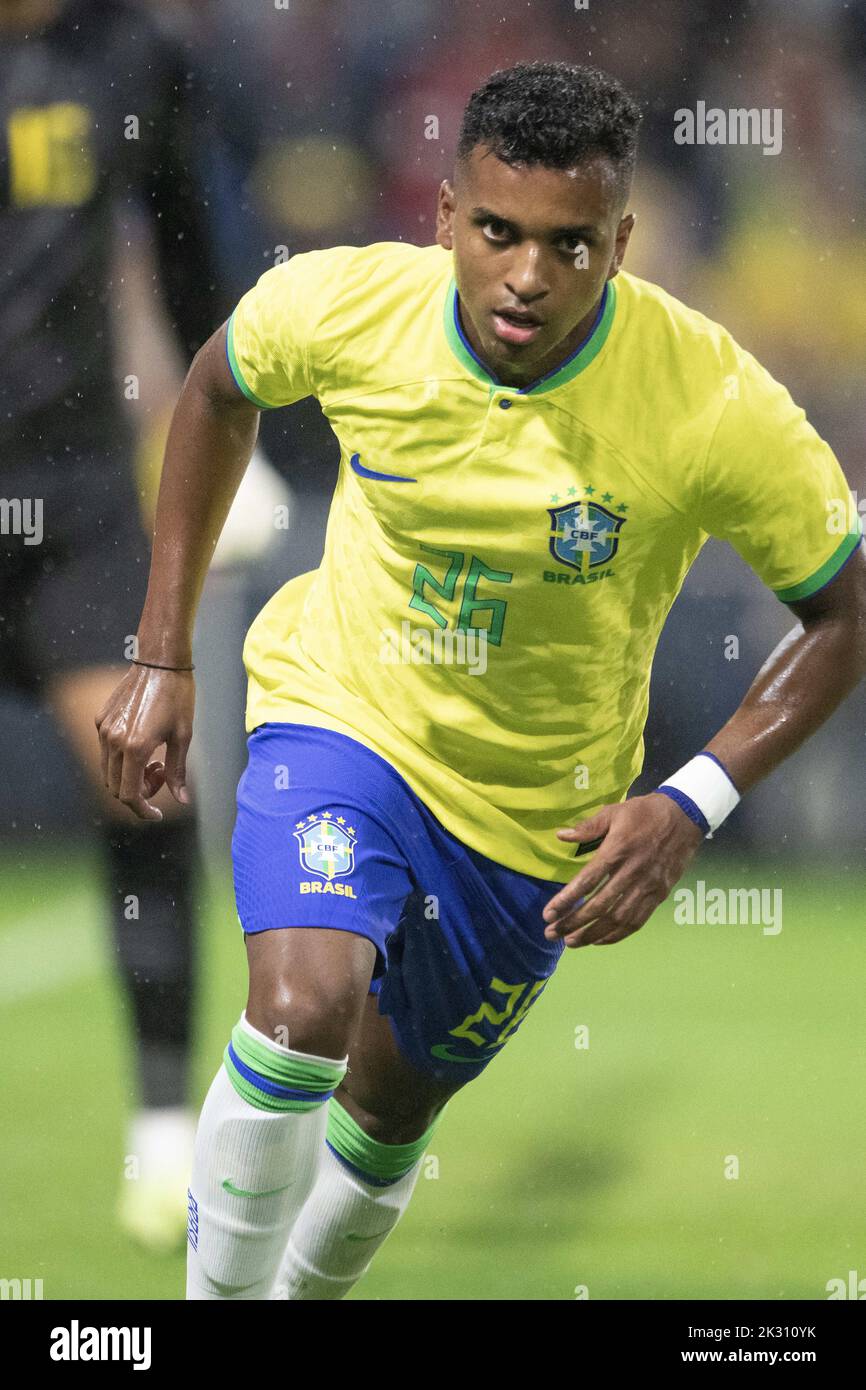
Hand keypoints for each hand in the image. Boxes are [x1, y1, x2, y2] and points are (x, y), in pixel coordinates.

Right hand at [94, 664, 194, 820]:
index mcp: (135, 748)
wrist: (160, 662)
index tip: (157, 814)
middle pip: (116, 787)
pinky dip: (122, 760)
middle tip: (161, 776)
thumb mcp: (184, 736)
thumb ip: (177, 772)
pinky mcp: (101, 720)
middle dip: (139, 793)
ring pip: (109, 771)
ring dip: (130, 776)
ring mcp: (104, 730)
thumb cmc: (178, 697)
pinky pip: (106, 752)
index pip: (130, 795)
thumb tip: (181, 799)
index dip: (143, 810)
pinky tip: (143, 745)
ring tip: (154, 760)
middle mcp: (113, 741)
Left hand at [543, 792, 703, 948]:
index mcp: (617, 850)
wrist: (684, 817)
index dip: (566, 900)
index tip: (548, 914)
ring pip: (617, 919)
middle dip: (572, 923)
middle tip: (552, 933)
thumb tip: (561, 835)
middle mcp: (632, 873)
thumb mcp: (613, 812)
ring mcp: (647, 886)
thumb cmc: (644, 813)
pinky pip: (637, 921)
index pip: (587, 881)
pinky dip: (617, 935)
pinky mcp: (659, 895)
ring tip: (571, 942)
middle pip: (599, 905)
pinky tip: (599, 940)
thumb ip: (587, 827)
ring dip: (592, 934)